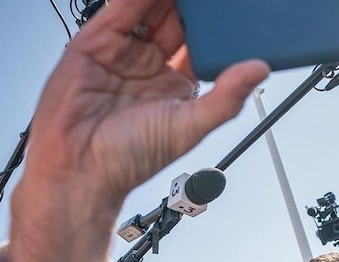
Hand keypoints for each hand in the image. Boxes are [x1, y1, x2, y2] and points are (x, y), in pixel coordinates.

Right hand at [3, 0, 268, 261]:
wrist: (80, 169)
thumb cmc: (130, 160)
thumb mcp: (190, 127)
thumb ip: (226, 98)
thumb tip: (258, 72)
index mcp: (177, 86)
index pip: (202, 45)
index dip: (215, 28)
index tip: (233, 11)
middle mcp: (150, 68)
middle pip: (176, 21)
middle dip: (192, 7)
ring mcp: (123, 54)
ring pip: (148, 10)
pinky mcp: (94, 44)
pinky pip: (118, 10)